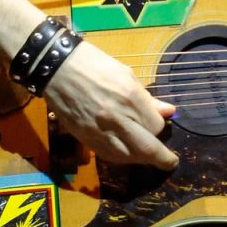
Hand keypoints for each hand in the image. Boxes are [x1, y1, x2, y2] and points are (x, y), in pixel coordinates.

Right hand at [42, 41, 177, 169]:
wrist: (56, 68)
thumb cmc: (94, 64)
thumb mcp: (126, 74)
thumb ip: (147, 98)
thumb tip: (169, 111)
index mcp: (130, 97)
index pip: (156, 125)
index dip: (160, 127)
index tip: (160, 123)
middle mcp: (117, 118)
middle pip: (147, 149)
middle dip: (162, 158)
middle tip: (170, 162)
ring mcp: (99, 131)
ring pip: (128, 157)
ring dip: (141, 159)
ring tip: (147, 156)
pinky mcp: (85, 138)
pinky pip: (108, 155)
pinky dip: (121, 157)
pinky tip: (126, 152)